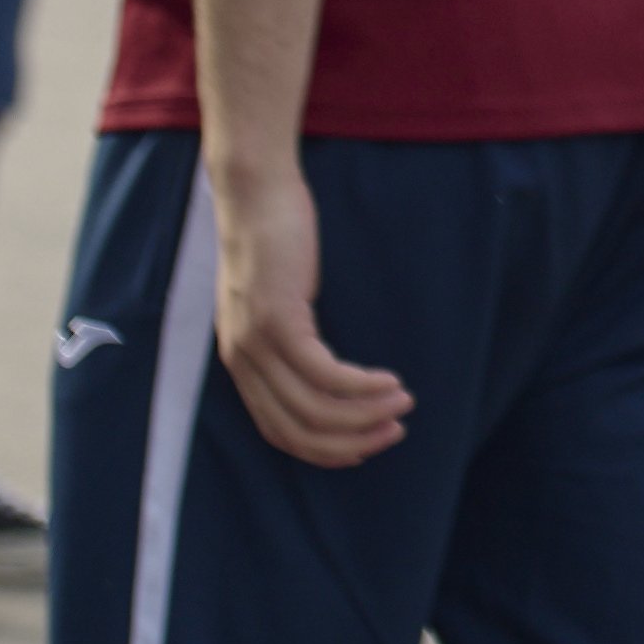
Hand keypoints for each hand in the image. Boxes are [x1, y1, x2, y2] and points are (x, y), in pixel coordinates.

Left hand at [206, 148, 411, 467]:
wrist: (254, 194)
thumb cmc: (274, 241)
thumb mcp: (277, 299)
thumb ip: (289, 337)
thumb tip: (326, 370)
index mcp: (241, 363)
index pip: (279, 431)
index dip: (325, 449)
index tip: (365, 447)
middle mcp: (243, 361)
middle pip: (297, 430)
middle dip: (350, 442)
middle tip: (395, 430)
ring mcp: (257, 343)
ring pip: (313, 408)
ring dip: (364, 415)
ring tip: (402, 403)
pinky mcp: (278, 321)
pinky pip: (323, 373)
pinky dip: (360, 386)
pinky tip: (389, 379)